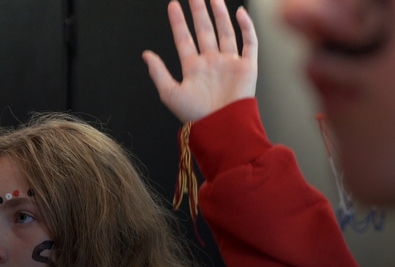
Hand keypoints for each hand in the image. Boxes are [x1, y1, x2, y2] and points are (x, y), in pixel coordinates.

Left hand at [143, 0, 258, 123]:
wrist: (221, 126)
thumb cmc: (196, 116)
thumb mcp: (170, 93)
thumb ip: (158, 72)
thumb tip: (146, 55)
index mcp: (193, 68)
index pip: (184, 39)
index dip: (178, 22)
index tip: (173, 5)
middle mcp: (211, 63)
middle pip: (205, 31)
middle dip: (199, 12)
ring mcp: (229, 63)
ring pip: (225, 32)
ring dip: (220, 14)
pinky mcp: (247, 66)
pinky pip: (248, 42)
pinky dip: (246, 27)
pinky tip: (239, 12)